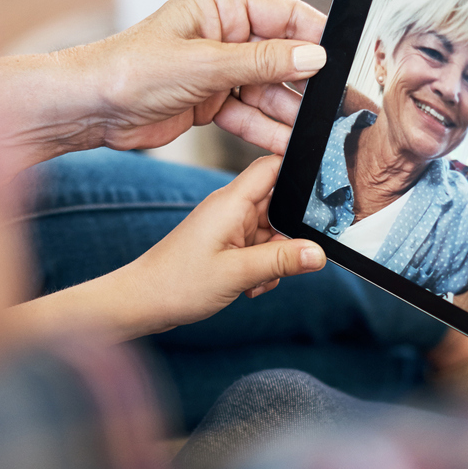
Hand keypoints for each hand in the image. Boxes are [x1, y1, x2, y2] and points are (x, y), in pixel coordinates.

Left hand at [0, 0, 325, 178]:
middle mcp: (225, 34)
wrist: (91, 108)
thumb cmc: (131, 69)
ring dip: (291, 113)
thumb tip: (313, 57)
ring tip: (319, 133)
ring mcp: (220, 69)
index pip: (286, 14)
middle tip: (340, 105)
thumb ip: (263, 62)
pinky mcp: (212, 100)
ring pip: (270, 90)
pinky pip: (250, 114)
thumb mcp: (205, 64)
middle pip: (283, 57)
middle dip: (309, 83)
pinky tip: (288, 146)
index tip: (346, 60)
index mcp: (223, 5)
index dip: (318, 37)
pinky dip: (267, 130)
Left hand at [128, 155, 325, 330]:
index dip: (301, 171)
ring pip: (272, 232)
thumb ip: (281, 260)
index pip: (274, 166)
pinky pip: (258, 249)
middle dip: (290, 235)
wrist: (142, 302)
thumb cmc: (177, 283)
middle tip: (288, 260)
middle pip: (280, 205)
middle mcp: (231, 209)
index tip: (325, 191)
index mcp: (232, 202)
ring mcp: (228, 227)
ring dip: (275, 258)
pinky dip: (262, 267)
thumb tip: (318, 253)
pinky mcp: (225, 244)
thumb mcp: (238, 273)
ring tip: (256, 281)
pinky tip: (249, 286)